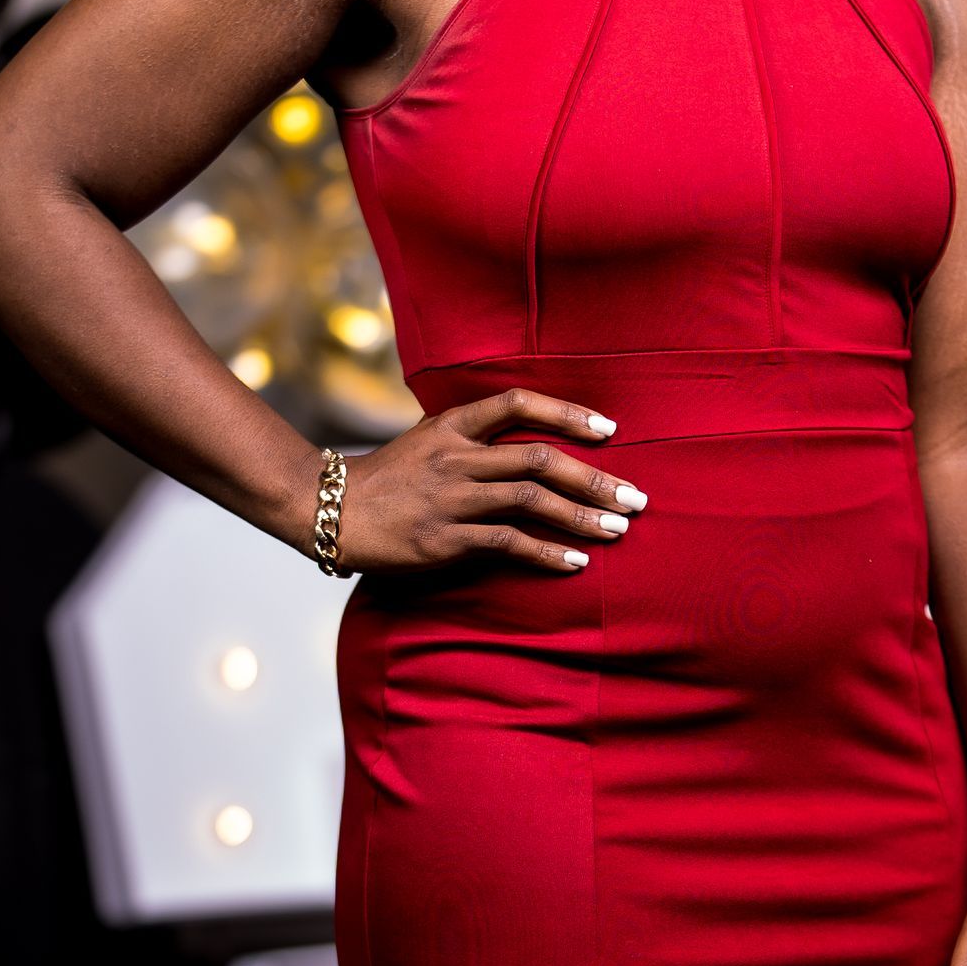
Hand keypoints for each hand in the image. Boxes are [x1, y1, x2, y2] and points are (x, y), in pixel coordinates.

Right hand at [336, 387, 645, 575]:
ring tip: (618, 528)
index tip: (608, 428)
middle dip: (594, 476)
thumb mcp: (427, 439)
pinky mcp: (446, 539)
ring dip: (581, 515)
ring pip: (530, 500)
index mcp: (452, 425)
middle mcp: (456, 457)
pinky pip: (508, 543)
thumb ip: (473, 436)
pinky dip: (547, 553)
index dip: (567, 412)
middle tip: (635, 495)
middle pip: (538, 457)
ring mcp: (452, 498)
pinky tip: (576, 562)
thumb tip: (529, 435)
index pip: (518, 404)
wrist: (331, 510)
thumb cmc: (388, 477)